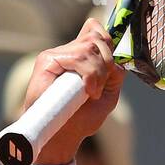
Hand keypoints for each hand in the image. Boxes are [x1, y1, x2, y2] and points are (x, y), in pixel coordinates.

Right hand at [23, 20, 127, 164]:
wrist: (62, 135)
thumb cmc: (81, 118)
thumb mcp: (108, 95)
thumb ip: (115, 74)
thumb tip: (117, 60)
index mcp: (80, 56)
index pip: (95, 29)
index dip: (107, 41)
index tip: (110, 68)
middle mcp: (68, 51)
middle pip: (97, 36)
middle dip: (107, 62)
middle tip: (100, 87)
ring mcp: (57, 54)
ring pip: (90, 47)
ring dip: (98, 73)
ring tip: (92, 93)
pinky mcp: (48, 60)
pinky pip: (78, 57)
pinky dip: (89, 75)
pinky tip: (87, 92)